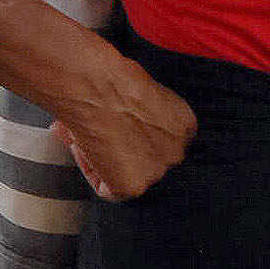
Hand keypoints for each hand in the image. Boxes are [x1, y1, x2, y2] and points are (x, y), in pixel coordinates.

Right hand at [51, 61, 198, 199]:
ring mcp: (156, 171)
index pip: (162, 140)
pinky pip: (108, 189)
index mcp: (184, 124)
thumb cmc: (111, 80)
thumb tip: (125, 120)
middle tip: (98, 132)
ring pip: (126, 174)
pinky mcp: (133, 186)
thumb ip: (142, 112)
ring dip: (103, 158)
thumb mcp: (141, 90)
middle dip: (120, 148)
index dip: (134, 134)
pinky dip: (91, 171)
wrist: (94, 87)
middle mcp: (176, 150)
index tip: (118, 126)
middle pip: (146, 159)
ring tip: (86, 135)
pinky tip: (85, 148)